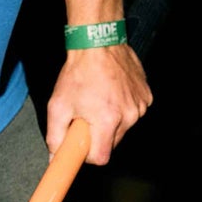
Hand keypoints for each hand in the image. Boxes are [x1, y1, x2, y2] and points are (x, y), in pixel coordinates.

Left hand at [45, 44, 151, 165]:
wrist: (98, 43)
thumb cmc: (78, 72)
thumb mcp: (58, 105)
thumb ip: (55, 136)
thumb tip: (55, 157)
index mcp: (107, 120)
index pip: (101, 158)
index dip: (88, 154)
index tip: (81, 142)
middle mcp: (129, 115)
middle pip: (112, 144)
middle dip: (98, 136)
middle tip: (87, 116)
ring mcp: (140, 106)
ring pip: (123, 129)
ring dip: (111, 122)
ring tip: (99, 101)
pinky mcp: (146, 97)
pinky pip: (133, 113)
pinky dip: (122, 109)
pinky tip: (112, 94)